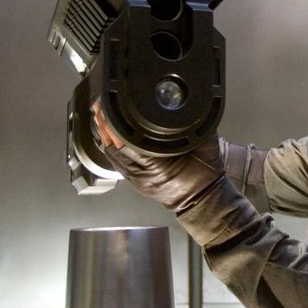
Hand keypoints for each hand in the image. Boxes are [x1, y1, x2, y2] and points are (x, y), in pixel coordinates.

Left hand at [92, 101, 224, 212]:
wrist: (205, 199)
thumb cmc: (206, 177)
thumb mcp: (207, 146)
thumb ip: (198, 127)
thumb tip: (197, 108)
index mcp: (159, 167)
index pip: (130, 144)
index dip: (117, 126)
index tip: (111, 109)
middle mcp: (143, 175)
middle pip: (115, 149)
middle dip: (106, 127)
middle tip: (100, 108)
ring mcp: (137, 180)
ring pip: (113, 157)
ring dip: (105, 137)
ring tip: (100, 118)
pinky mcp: (136, 182)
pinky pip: (118, 163)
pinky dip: (112, 148)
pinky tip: (109, 136)